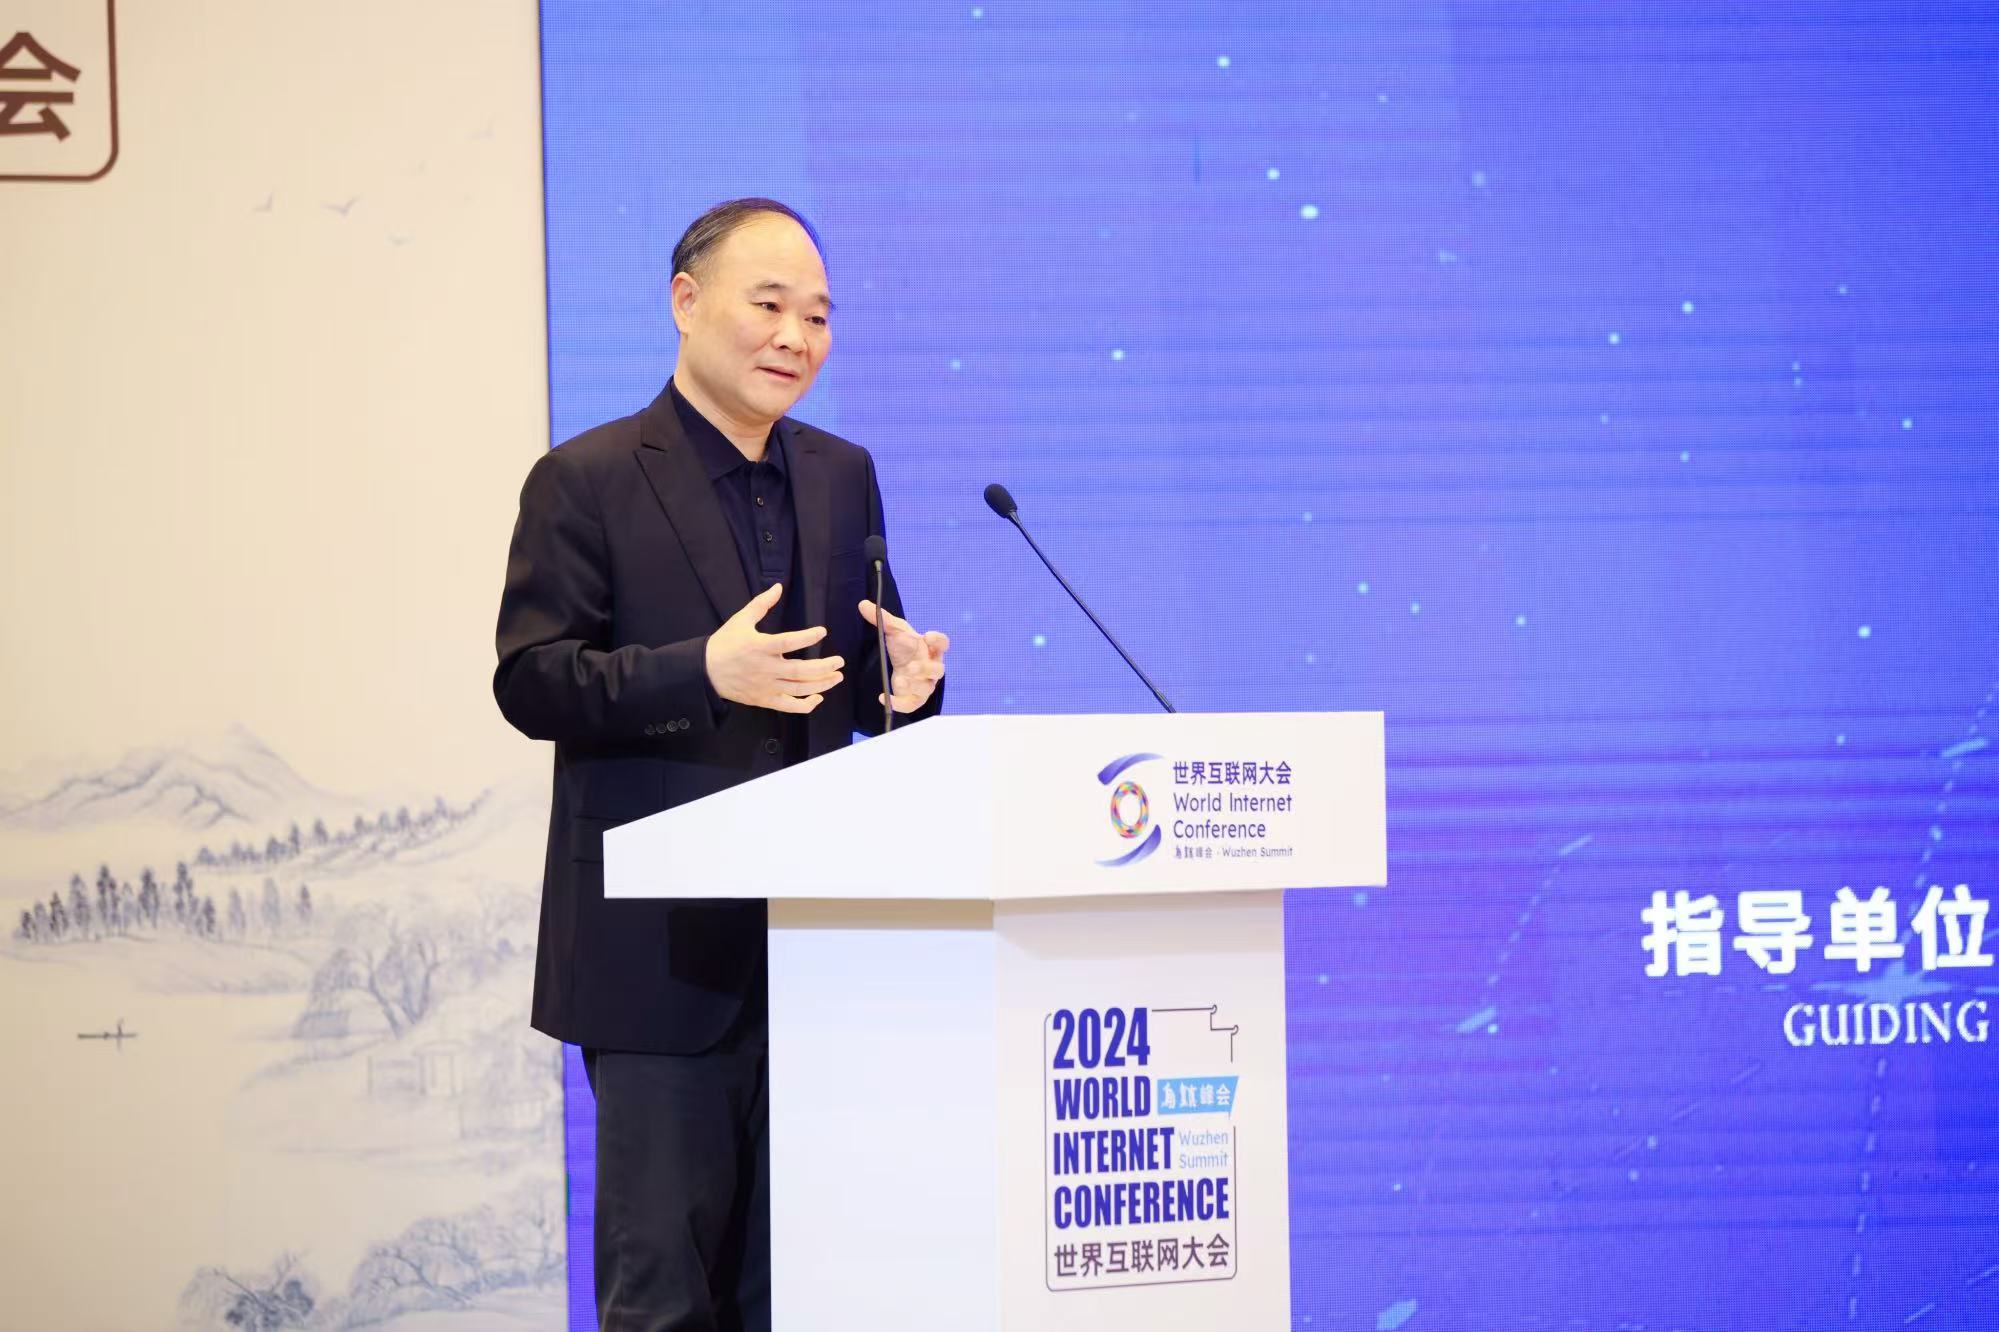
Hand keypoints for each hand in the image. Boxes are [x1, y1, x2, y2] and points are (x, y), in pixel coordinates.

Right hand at [705, 583, 842, 713]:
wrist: (706, 671)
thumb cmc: (725, 643)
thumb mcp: (740, 620)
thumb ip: (761, 604)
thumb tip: (778, 587)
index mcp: (759, 647)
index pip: (788, 642)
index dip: (807, 637)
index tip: (822, 631)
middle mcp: (765, 668)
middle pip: (799, 671)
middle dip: (824, 667)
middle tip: (840, 661)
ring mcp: (765, 686)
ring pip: (798, 689)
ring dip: (821, 685)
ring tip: (836, 677)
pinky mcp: (764, 699)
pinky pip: (788, 706)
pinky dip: (805, 705)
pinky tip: (818, 697)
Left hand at [858, 600, 949, 713]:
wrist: (902, 663)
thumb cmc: (904, 645)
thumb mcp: (894, 631)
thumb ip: (882, 619)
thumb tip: (862, 604)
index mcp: (931, 648)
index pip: (943, 644)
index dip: (938, 641)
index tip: (927, 635)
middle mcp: (932, 667)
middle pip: (938, 670)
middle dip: (925, 669)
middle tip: (911, 667)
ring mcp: (925, 684)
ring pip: (926, 688)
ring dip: (914, 686)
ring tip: (900, 681)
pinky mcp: (915, 698)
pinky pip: (912, 704)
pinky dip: (900, 704)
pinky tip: (884, 698)